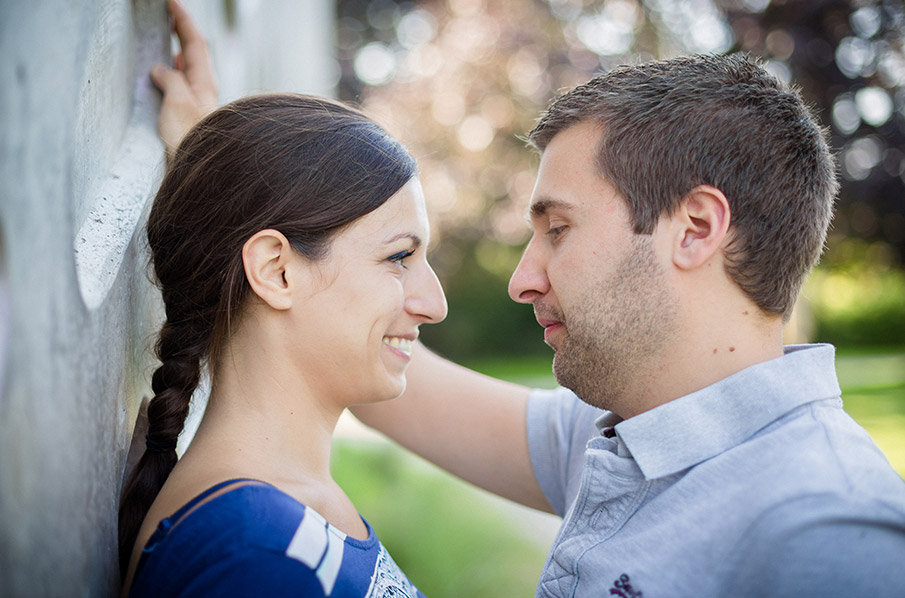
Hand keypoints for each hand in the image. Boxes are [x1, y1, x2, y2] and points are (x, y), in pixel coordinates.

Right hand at [150, 0, 217, 155]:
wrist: (204, 175)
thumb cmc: (192, 140)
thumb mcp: (178, 103)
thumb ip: (171, 80)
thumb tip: (162, 69)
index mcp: (203, 82)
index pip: (194, 42)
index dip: (182, 20)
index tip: (171, 2)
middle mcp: (203, 92)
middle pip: (193, 54)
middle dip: (181, 33)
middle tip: (168, 16)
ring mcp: (197, 106)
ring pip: (187, 72)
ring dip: (177, 55)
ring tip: (166, 43)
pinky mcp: (189, 121)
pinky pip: (179, 89)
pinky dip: (171, 77)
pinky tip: (164, 80)